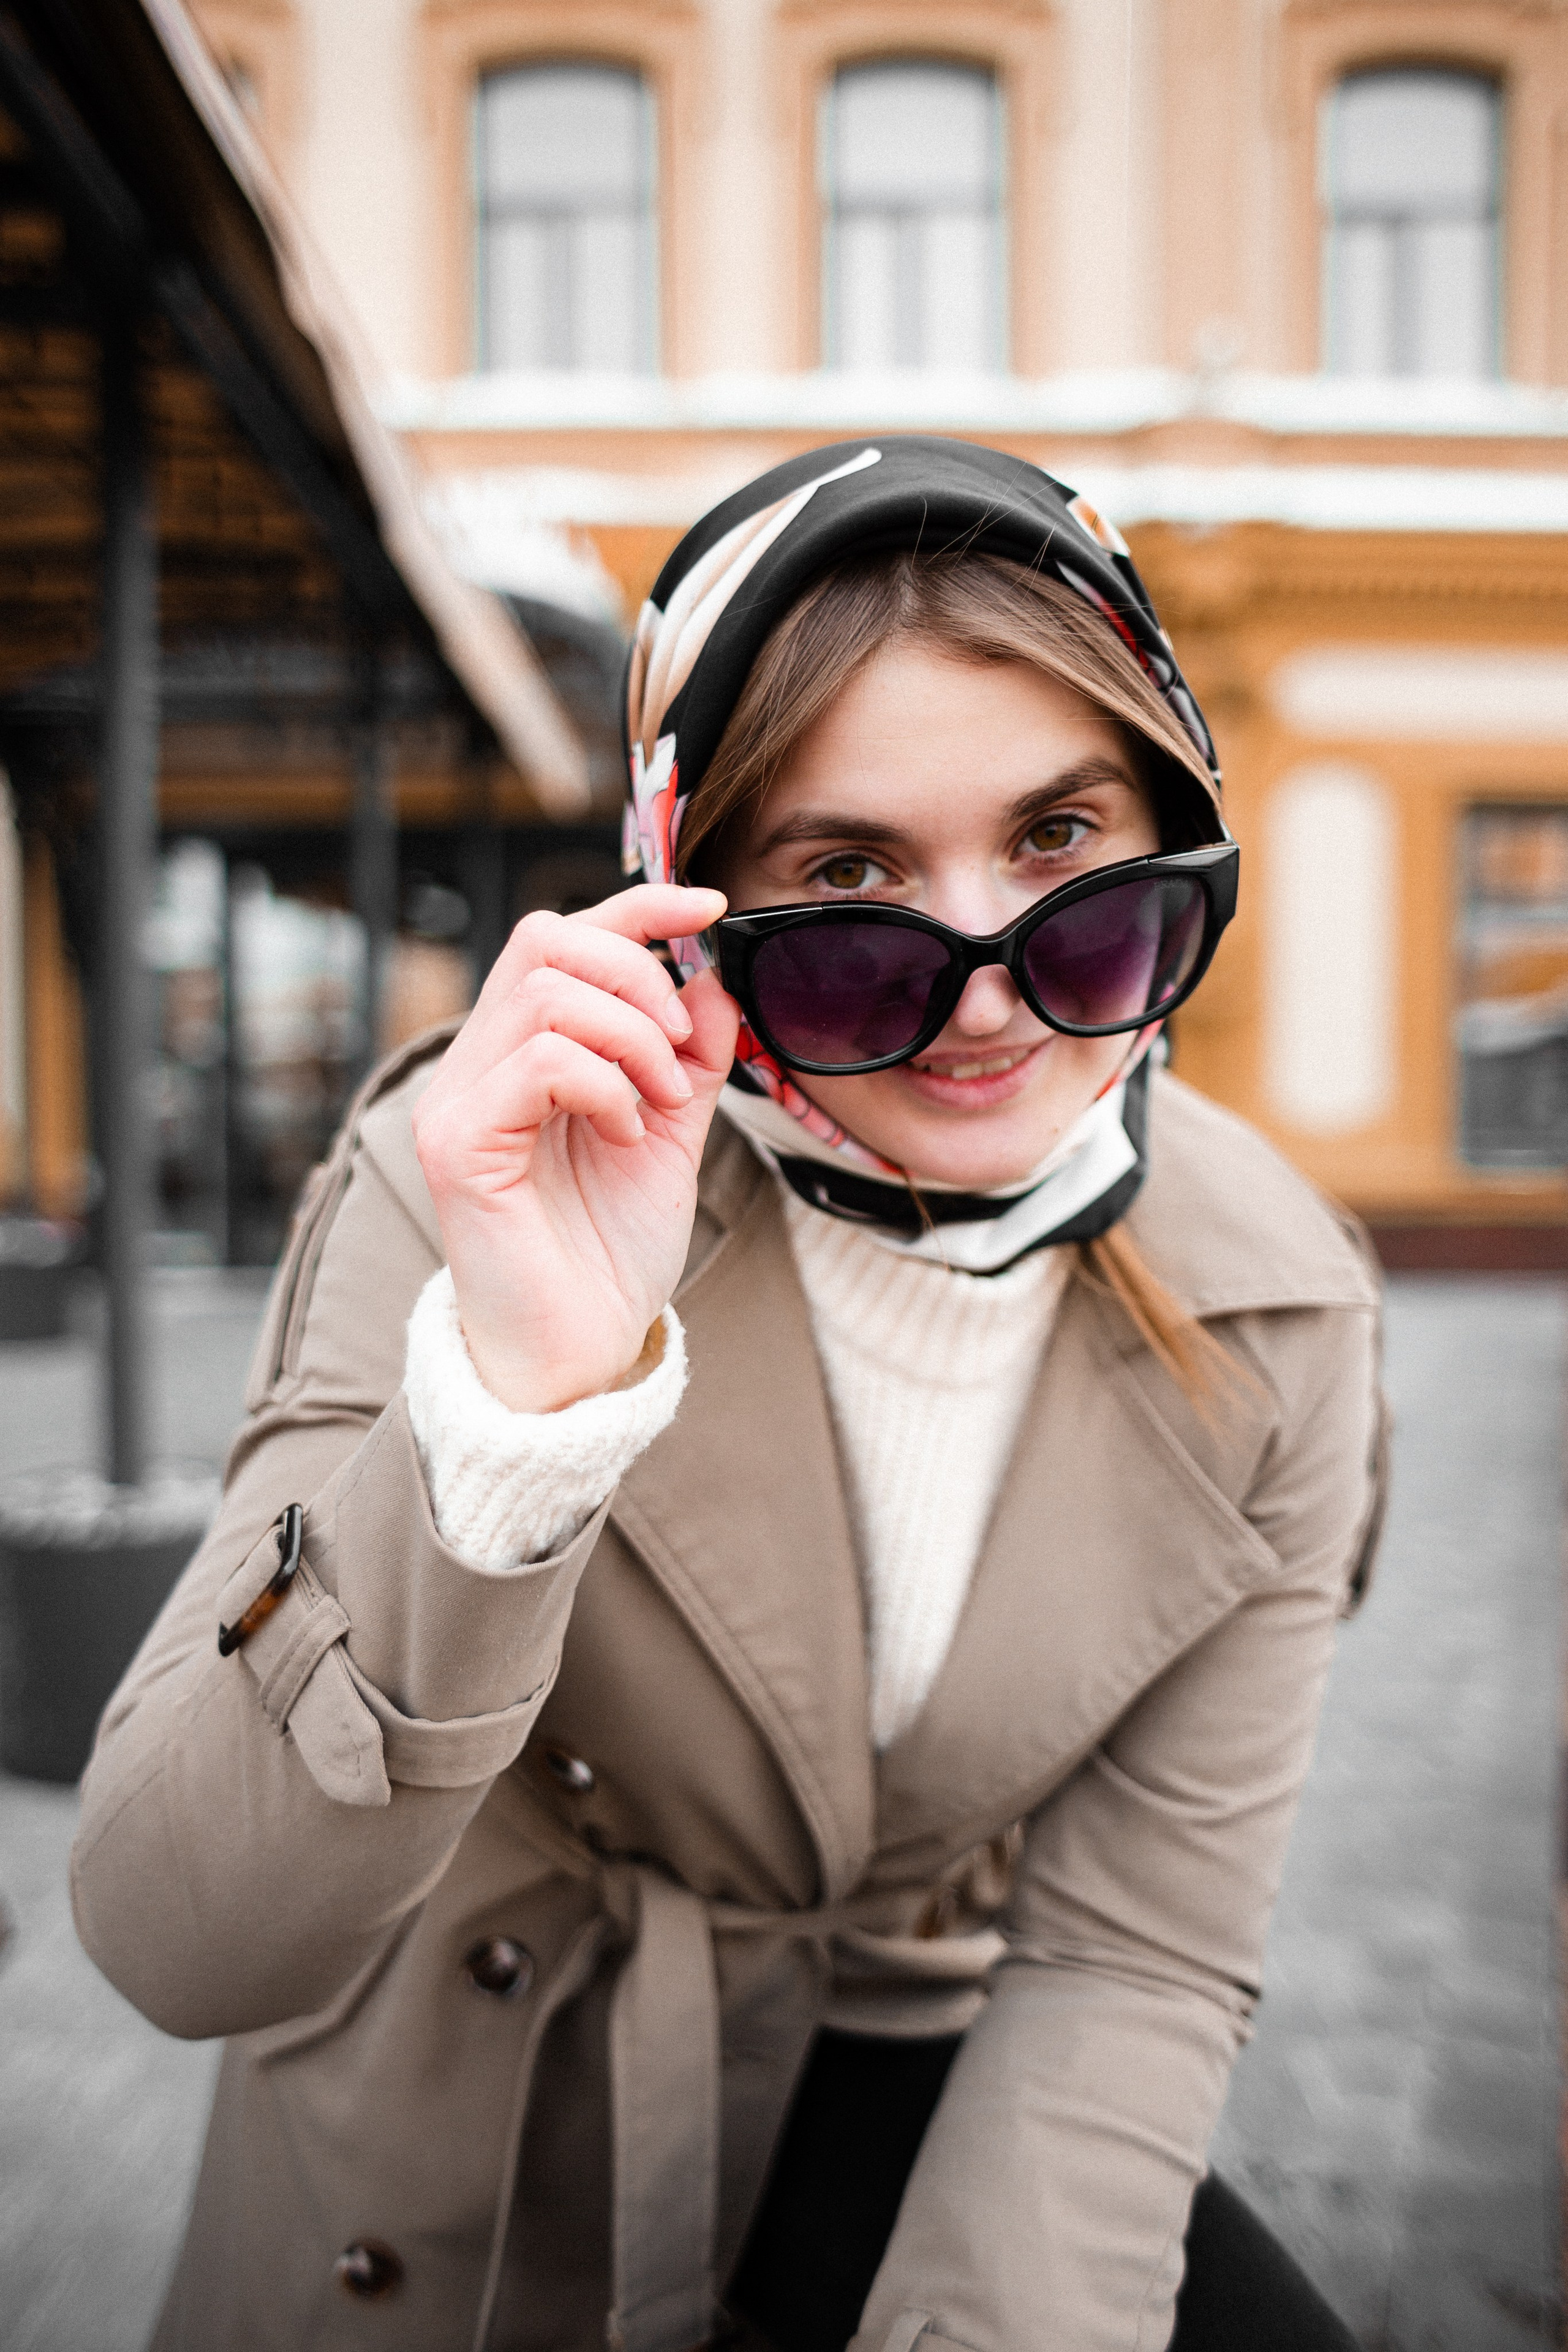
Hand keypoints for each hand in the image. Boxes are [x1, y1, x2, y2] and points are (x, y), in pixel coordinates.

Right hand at [411, 885, 738, 1413]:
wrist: (582, 1351)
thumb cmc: (611, 1252)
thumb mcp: (670, 1135)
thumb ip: (687, 1059)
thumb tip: (709, 979)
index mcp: (521, 1052)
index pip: (564, 938)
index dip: (636, 905)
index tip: (709, 905)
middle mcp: (476, 1064)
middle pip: (547, 940)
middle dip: (638, 977)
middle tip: (679, 1057)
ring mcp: (458, 1101)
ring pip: (548, 994)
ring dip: (633, 1040)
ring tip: (657, 1107)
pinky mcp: (458, 1144)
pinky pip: (541, 1061)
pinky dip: (606, 1086)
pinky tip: (624, 1138)